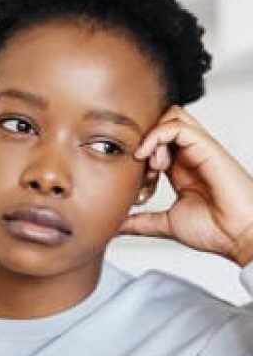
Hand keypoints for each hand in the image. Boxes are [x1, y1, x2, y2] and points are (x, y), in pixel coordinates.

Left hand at [119, 105, 252, 266]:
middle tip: (138, 168)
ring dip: (150, 136)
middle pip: (161, 124)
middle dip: (142, 140)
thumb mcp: (164, 224)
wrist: (238, 237)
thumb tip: (116, 225)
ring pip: (169, 118)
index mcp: (181, 170)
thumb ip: (140, 222)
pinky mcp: (207, 148)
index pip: (153, 144)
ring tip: (146, 163)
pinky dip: (157, 135)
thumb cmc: (214, 231)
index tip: (131, 180)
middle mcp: (190, 156)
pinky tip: (149, 157)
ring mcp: (199, 150)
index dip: (136, 155)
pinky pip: (178, 125)